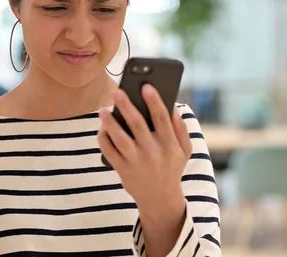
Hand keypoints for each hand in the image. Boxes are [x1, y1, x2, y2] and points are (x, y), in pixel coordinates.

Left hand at [97, 84, 191, 213]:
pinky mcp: (123, 170)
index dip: (154, 101)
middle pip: (137, 125)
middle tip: (116, 92)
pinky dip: (104, 139)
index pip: (161, 119)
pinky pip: (109, 152)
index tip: (146, 86)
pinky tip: (101, 128)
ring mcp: (137, 163)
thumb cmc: (171, 168)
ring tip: (103, 109)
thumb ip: (181, 129)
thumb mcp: (184, 151)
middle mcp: (153, 153)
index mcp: (170, 146)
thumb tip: (173, 106)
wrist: (159, 199)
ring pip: (120, 138)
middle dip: (126, 106)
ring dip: (109, 122)